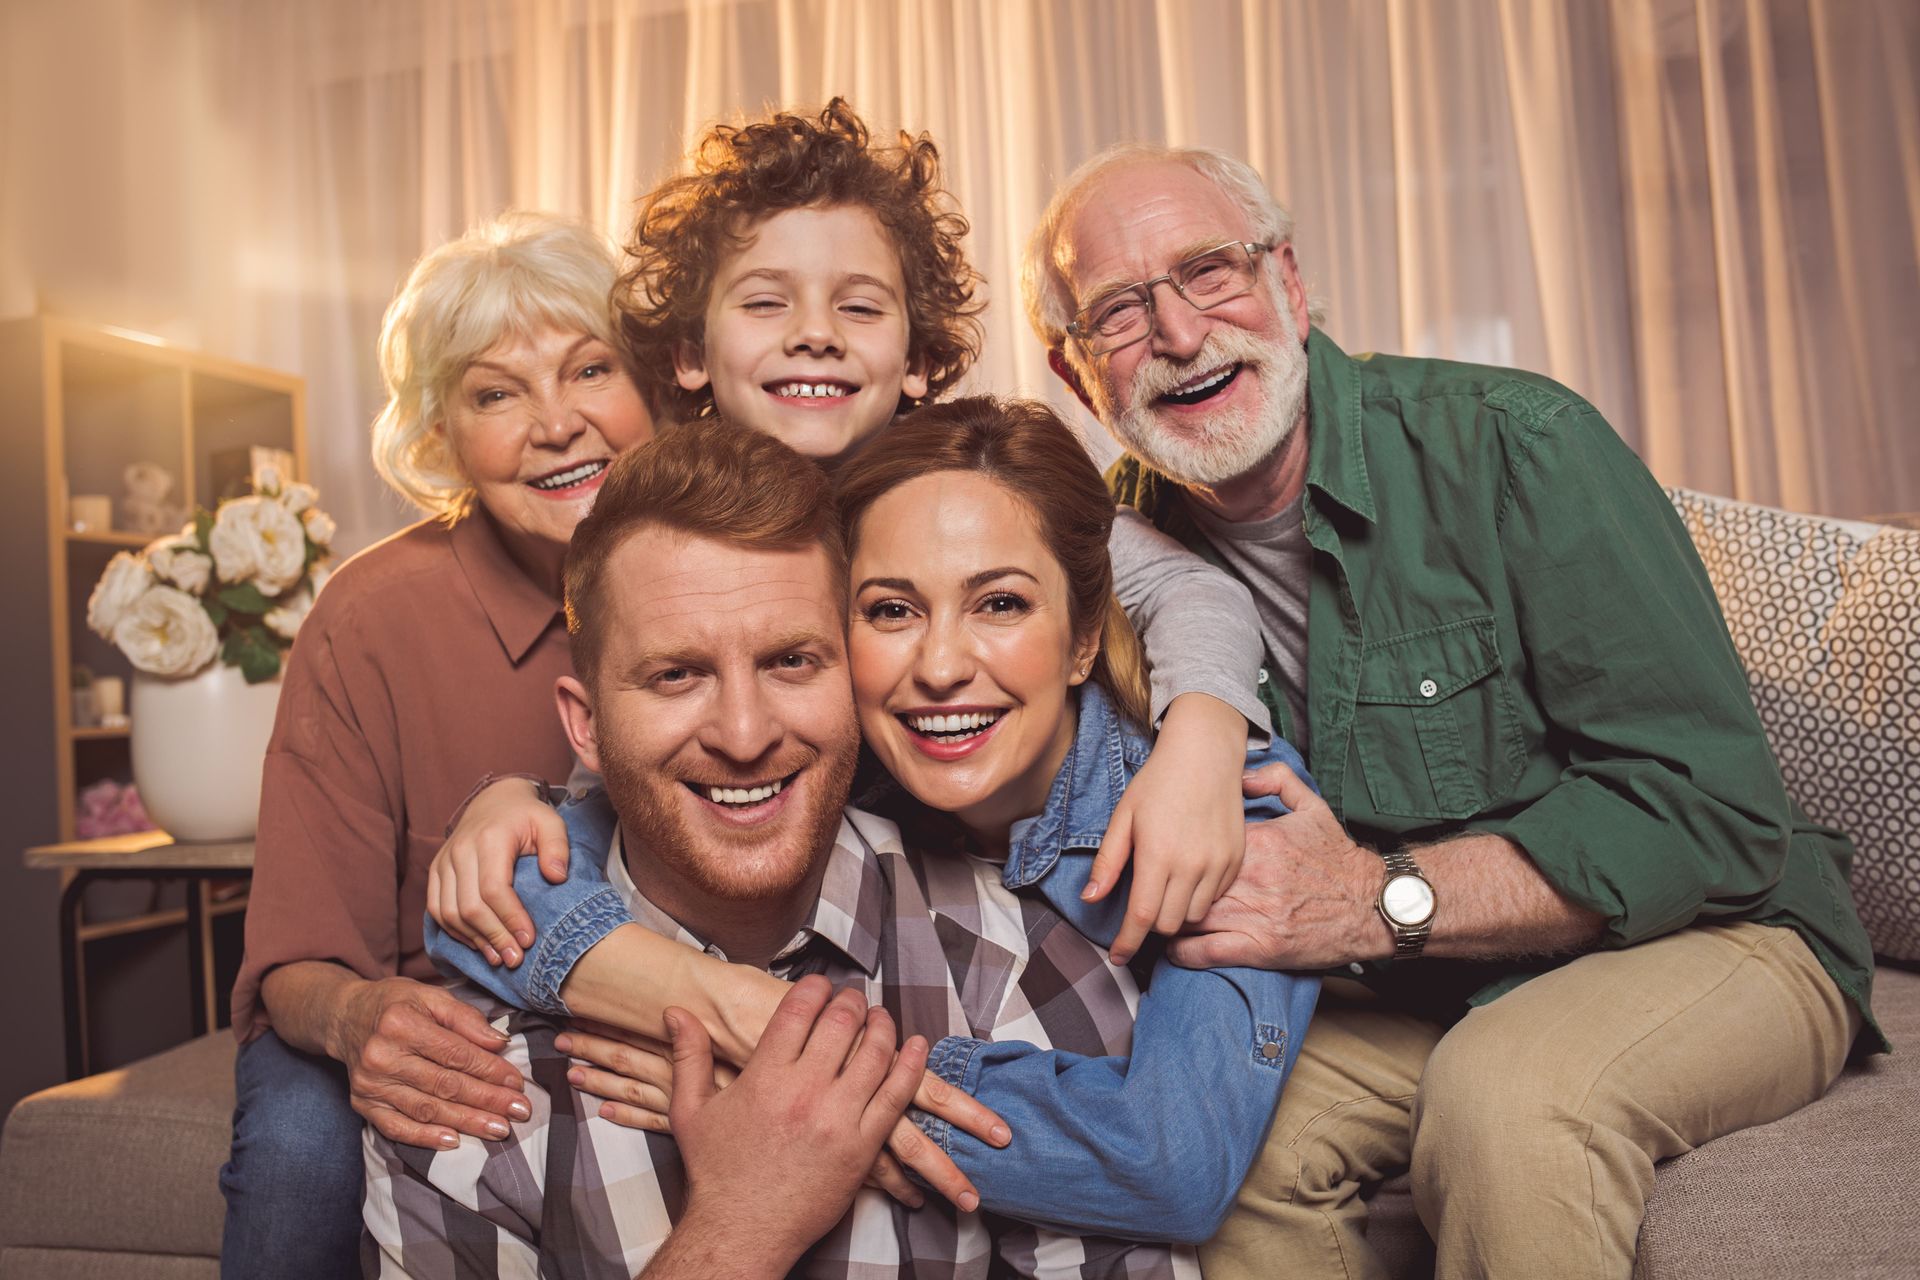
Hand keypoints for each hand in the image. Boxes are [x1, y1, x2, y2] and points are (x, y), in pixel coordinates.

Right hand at [329, 976, 531, 1148]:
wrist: (345, 1017)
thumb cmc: (395, 1004)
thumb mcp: (430, 996)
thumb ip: (466, 1018)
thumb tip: (500, 1044)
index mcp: (400, 1023)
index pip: (455, 1053)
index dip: (490, 1070)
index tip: (518, 1083)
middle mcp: (381, 1056)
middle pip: (444, 1084)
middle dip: (487, 1101)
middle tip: (519, 1112)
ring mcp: (369, 1084)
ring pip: (426, 1109)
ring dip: (466, 1122)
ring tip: (499, 1129)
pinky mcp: (362, 1104)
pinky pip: (396, 1127)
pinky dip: (425, 1137)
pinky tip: (454, 1141)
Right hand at [426, 776, 569, 967]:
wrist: (494, 801)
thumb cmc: (527, 816)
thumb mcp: (551, 822)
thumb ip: (557, 848)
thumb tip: (557, 877)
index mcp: (489, 838)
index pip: (494, 888)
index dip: (509, 918)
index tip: (528, 940)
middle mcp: (460, 850)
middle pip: (469, 906)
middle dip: (493, 936)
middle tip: (514, 959)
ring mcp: (443, 861)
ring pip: (448, 912)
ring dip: (473, 940)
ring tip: (498, 958)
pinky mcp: (435, 872)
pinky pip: (437, 909)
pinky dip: (455, 931)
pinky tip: (478, 944)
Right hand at [556, 1013, 1007, 1209]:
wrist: (741, 1231)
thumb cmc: (715, 1173)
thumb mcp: (691, 1111)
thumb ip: (689, 1057)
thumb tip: (676, 1013)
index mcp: (764, 1077)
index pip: (798, 1011)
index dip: (814, 987)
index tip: (821, 983)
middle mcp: (804, 1092)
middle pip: (841, 1024)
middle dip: (851, 1001)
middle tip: (854, 997)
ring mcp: (837, 1119)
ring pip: (875, 1053)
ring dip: (883, 1026)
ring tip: (881, 1017)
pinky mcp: (862, 1146)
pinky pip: (896, 1095)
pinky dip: (911, 1065)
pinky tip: (916, 1046)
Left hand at [1087, 693, 1248, 963]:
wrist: (1205, 754)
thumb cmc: (1157, 782)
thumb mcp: (1123, 817)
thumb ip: (1108, 862)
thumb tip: (1090, 898)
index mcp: (1158, 855)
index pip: (1142, 917)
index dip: (1127, 943)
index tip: (1117, 957)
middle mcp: (1192, 865)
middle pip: (1169, 925)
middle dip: (1150, 926)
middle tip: (1140, 910)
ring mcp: (1219, 864)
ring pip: (1195, 916)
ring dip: (1176, 913)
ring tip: (1165, 891)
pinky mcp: (1236, 860)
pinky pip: (1216, 897)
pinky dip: (1200, 897)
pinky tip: (1188, 876)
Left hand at [1166, 761, 1391, 970]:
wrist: (1371, 904)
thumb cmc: (1339, 858)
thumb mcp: (1313, 807)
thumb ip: (1276, 781)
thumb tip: (1243, 777)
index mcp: (1255, 842)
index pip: (1195, 845)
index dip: (1172, 852)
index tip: (1160, 854)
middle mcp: (1248, 878)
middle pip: (1184, 882)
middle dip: (1161, 888)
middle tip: (1147, 891)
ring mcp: (1252, 915)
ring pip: (1187, 918)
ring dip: (1166, 922)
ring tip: (1153, 921)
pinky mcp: (1260, 948)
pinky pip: (1205, 952)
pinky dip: (1182, 953)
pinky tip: (1173, 949)